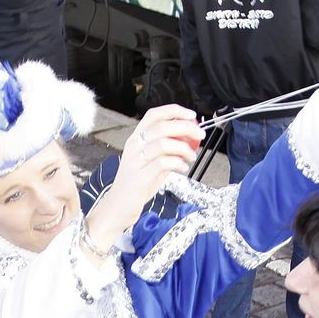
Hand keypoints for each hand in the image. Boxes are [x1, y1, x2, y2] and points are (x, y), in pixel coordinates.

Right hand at [84, 105, 202, 250]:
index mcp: (136, 139)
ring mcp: (136, 161)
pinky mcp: (141, 176)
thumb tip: (188, 140)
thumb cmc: (136, 185)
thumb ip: (167, 151)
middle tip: (199, 135)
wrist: (118, 206)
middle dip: (186, 128)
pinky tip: (183, 168)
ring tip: (191, 157)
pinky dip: (178, 163)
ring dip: (184, 148)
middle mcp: (134, 146)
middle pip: (163, 126)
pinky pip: (163, 162)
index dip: (174, 111)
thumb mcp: (152, 162)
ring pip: (164, 143)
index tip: (191, 115)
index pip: (154, 115)